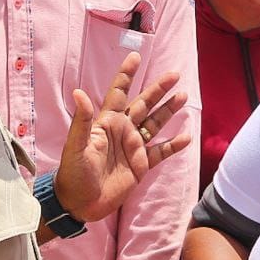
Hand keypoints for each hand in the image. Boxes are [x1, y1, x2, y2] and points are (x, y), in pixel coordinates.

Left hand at [54, 51, 191, 222]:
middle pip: (144, 104)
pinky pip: (160, 152)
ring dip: (168, 111)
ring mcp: (133, 147)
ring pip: (155, 124)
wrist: (80, 203)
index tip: (135, 56)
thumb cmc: (73, 173)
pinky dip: (173, 145)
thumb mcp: (76, 146)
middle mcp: (122, 131)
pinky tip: (186, 136)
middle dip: (158, 89)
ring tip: (183, 96)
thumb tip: (78, 92)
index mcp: (106, 123)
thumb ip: (81, 121)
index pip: (119, 93)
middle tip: (174, 74)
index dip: (126, 75)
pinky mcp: (141, 165)